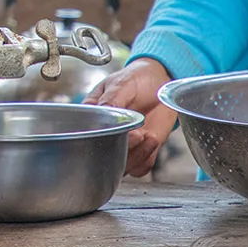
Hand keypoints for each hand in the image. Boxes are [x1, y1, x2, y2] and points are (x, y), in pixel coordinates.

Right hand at [84, 57, 174, 175]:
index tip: (115, 131)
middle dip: (122, 149)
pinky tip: (153, 139)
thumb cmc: (136, 78)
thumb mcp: (121, 83)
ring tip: (148, 136)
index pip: (86, 133)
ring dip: (137, 155)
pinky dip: (147, 159)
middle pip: (104, 155)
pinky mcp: (141, 151)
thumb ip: (112, 99)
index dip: (98, 138)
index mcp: (93, 115)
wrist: (161, 82)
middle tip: (137, 135)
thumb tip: (104, 112)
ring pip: (122, 165)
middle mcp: (106, 133)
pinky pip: (140, 168)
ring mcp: (123, 144)